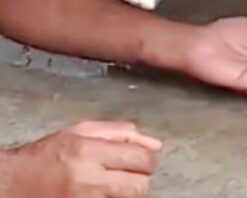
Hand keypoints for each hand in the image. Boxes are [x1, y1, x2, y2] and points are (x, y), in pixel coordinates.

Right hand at [4, 120, 161, 197]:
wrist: (14, 183)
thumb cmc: (47, 156)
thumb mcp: (80, 132)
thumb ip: (120, 132)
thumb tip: (155, 143)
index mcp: (88, 151)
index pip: (141, 157)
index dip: (147, 158)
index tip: (141, 158)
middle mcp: (88, 178)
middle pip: (141, 183)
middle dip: (141, 176)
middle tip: (129, 172)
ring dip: (131, 190)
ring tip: (116, 182)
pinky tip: (105, 192)